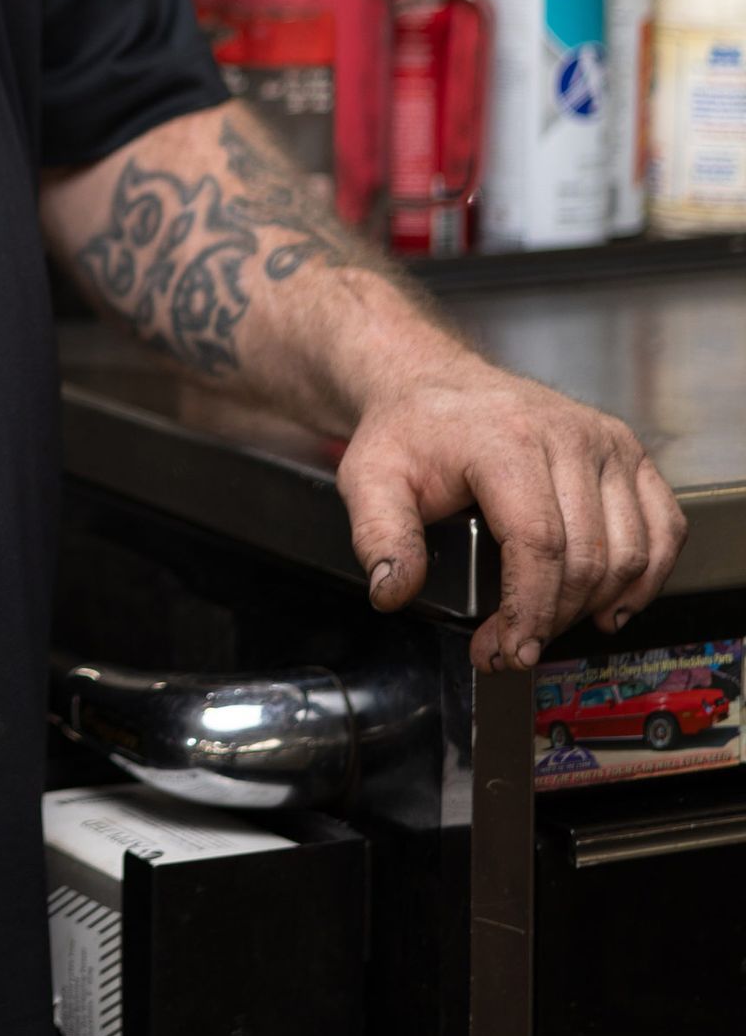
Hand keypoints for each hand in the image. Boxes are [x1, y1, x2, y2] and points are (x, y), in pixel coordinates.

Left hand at [335, 341, 686, 670]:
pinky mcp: (628, 452)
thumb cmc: (411, 431)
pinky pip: (664, 528)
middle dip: (550, 620)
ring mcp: (606, 442)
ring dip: (594, 607)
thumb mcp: (371, 478)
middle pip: (586, 558)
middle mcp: (569, 435)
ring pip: (629, 552)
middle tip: (509, 648)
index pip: (539, 545)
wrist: (437, 385)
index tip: (508, 649)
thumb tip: (395, 591)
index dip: (529, 610)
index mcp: (507, 440)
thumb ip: (379, 536)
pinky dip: (648, 577)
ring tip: (546, 627)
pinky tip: (611, 604)